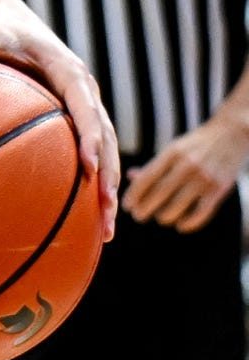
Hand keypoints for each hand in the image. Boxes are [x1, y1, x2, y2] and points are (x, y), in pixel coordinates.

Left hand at [0, 0, 118, 240]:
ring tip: (106, 231)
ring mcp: (81, 109)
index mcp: (71, 74)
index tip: (88, 167)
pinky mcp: (71, 122)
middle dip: (108, 176)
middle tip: (107, 212)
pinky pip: (84, 154)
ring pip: (103, 153)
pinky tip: (81, 221)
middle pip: (105, 139)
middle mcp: (84, 94)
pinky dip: (87, 185)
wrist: (3, 22)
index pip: (87, 108)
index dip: (90, 138)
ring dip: (106, 189)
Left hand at [121, 115, 248, 231]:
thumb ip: (154, 164)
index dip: (134, 195)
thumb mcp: (174, 148)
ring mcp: (204, 177)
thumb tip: (130, 176)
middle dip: (144, 209)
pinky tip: (181, 225)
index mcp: (172, 153)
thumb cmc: (197, 144)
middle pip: (159, 194)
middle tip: (139, 216)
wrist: (232, 134)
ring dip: (164, 217)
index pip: (146, 178)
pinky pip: (201, 212)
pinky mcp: (219, 189)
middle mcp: (187, 165)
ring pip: (177, 206)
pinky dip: (189, 223)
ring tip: (161, 218)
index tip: (127, 206)